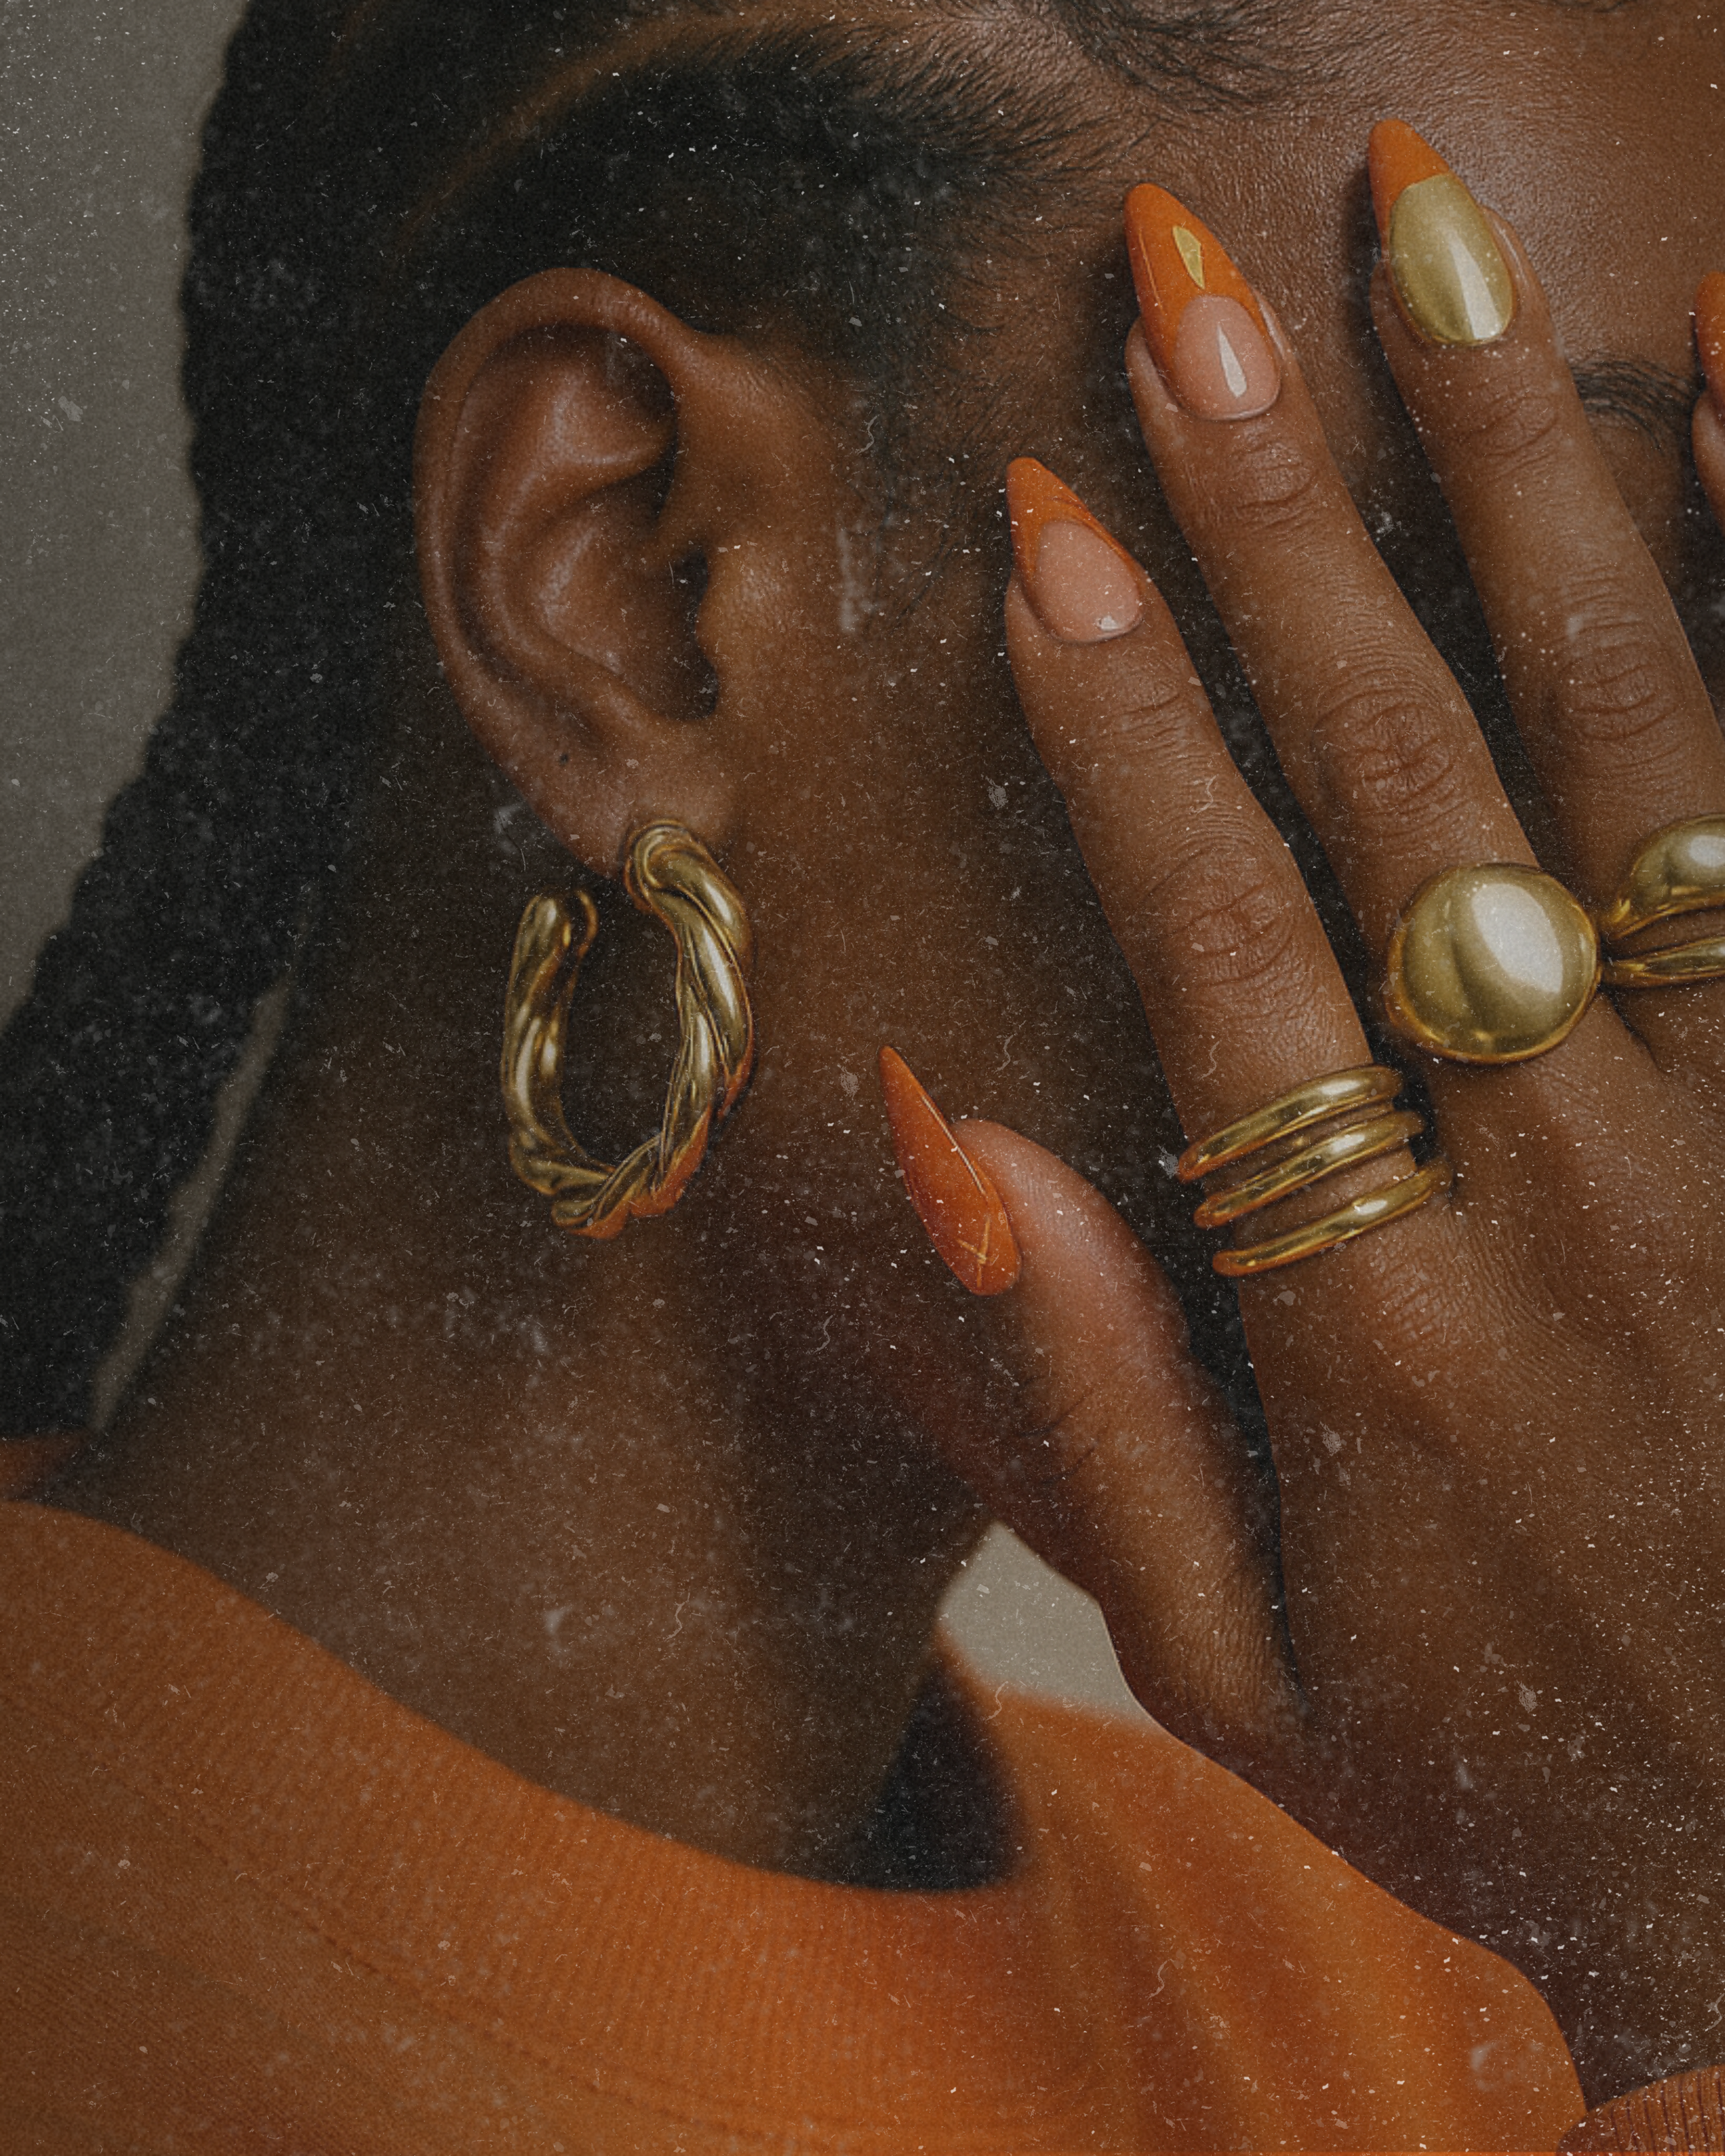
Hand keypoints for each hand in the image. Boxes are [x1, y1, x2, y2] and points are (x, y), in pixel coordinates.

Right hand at [890, 147, 1724, 2101]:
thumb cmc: (1513, 1774)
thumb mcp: (1236, 1674)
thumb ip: (1085, 1406)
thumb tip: (937, 1133)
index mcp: (1379, 1330)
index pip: (1219, 949)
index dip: (1121, 725)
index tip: (1046, 529)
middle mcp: (1575, 1194)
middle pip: (1407, 788)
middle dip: (1287, 520)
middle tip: (1194, 282)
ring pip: (1634, 745)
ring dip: (1521, 480)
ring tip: (1425, 253)